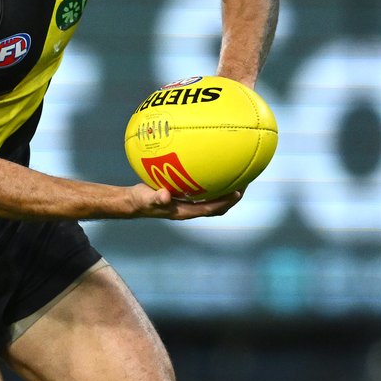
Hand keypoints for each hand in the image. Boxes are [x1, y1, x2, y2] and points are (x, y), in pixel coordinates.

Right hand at [127, 184, 242, 220]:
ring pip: (214, 199)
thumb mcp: (146, 198)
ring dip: (227, 191)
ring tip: (238, 176)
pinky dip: (213, 183)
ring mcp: (189, 203)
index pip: (211, 209)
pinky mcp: (185, 196)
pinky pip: (205, 190)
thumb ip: (156, 197)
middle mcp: (191, 209)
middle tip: (246, 182)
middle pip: (219, 206)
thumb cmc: (141, 200)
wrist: (134, 201)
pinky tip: (215, 168)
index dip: (226, 202)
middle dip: (233, 197)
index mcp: (186, 212)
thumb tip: (165, 195)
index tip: (238, 191)